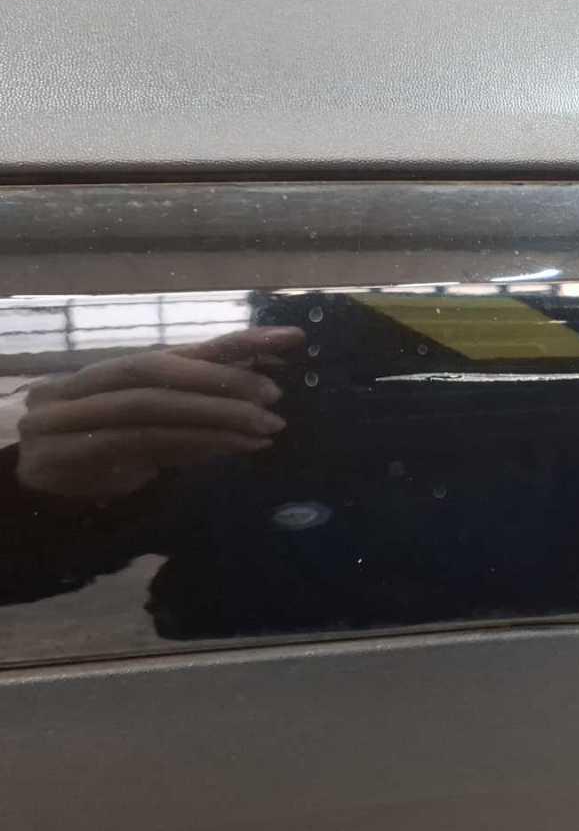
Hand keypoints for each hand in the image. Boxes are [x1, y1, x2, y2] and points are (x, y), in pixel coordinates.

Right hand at [16, 326, 303, 502]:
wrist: (36, 492)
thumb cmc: (107, 450)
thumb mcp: (159, 421)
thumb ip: (200, 396)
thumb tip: (267, 373)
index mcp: (114, 369)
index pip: (180, 348)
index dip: (235, 341)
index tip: (290, 338)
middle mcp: (87, 382)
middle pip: (158, 371)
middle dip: (220, 380)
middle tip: (274, 395)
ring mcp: (69, 416)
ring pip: (151, 409)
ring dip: (215, 418)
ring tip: (267, 428)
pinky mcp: (67, 454)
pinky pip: (138, 445)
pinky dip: (193, 445)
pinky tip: (235, 448)